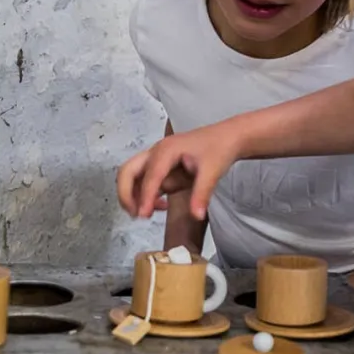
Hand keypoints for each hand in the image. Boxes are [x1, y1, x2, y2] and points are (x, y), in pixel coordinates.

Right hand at [117, 121, 242, 219]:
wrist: (228, 137)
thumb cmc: (219, 148)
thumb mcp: (212, 172)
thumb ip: (201, 194)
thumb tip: (196, 215)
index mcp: (167, 150)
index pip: (150, 176)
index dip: (145, 196)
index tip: (144, 215)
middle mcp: (156, 152)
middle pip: (127, 171)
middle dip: (126, 193)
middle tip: (136, 214)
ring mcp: (157, 159)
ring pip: (133, 176)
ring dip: (134, 195)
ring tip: (148, 213)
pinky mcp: (161, 167)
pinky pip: (146, 182)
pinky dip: (147, 195)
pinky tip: (162, 205)